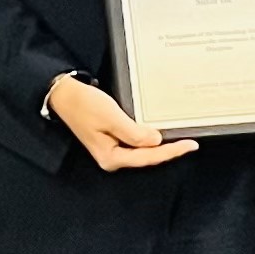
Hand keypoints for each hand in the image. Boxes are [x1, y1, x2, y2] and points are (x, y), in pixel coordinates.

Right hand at [47, 75, 198, 171]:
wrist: (64, 95)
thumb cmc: (84, 105)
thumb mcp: (111, 117)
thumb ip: (134, 132)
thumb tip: (156, 141)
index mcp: (111, 157)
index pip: (148, 157)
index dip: (171, 152)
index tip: (190, 145)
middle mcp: (112, 158)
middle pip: (147, 157)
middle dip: (168, 151)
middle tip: (190, 143)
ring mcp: (112, 150)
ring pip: (143, 151)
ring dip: (161, 146)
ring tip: (180, 140)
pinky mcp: (112, 141)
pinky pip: (136, 143)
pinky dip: (149, 139)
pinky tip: (160, 134)